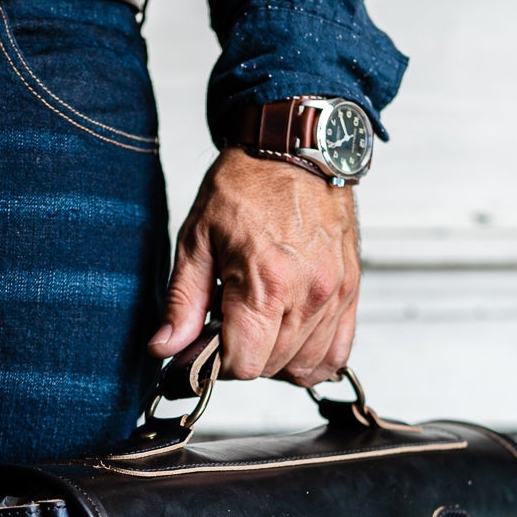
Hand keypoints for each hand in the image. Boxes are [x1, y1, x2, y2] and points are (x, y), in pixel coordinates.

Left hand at [151, 147, 361, 387]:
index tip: (209, 341)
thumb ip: (182, 301)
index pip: (245, 364)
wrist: (294, 149)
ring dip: (276, 358)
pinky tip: (289, 336)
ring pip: (305, 367)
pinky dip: (312, 357)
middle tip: (228, 322)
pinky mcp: (351, 291)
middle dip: (244, 355)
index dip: (219, 362)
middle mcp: (309, 294)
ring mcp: (335, 295)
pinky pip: (337, 353)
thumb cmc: (246, 186)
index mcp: (267, 282)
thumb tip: (165, 348)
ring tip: (259, 323)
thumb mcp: (197, 239)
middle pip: (272, 367)